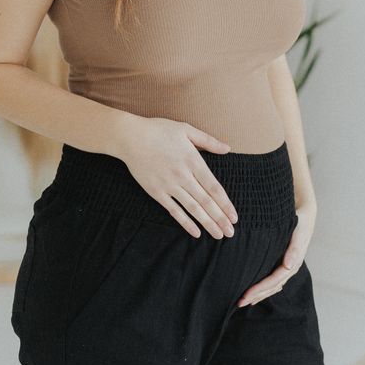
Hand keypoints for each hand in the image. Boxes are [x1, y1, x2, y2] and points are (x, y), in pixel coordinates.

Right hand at [119, 116, 237, 237]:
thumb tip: (228, 149)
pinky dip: (185, 223)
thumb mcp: (186, 130)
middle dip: (220, 218)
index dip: (225, 204)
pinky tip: (196, 233)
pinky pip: (174, 210)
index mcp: (193, 161)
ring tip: (218, 235)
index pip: (214, 188)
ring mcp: (169, 185)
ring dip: (207, 223)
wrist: (129, 137)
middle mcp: (183, 176)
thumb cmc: (158, 130)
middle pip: (206, 201)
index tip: (234, 216)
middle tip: (231, 232)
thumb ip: (208, 141)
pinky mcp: (156, 192)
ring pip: (192, 208)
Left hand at [237, 200, 315, 306]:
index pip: (275, 280)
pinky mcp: (282, 264)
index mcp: (293, 263)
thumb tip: (289, 266)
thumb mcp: (298, 233)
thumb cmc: (300, 222)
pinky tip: (252, 293)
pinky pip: (272, 281)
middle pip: (272, 287)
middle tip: (239, 302)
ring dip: (258, 295)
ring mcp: (287, 267)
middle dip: (256, 295)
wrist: (305, 214)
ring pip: (272, 286)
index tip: (246, 295)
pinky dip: (262, 288)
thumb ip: (294, 249)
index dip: (260, 289)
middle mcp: (290, 268)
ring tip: (243, 301)